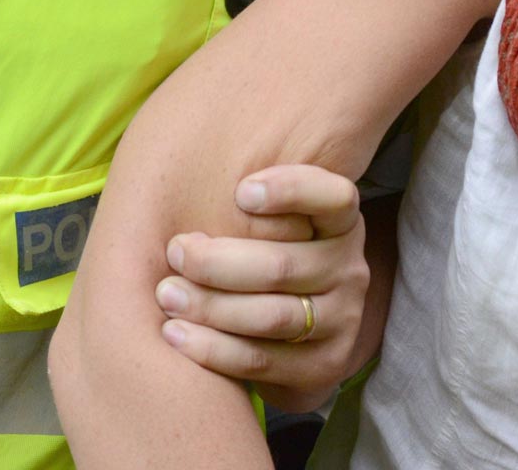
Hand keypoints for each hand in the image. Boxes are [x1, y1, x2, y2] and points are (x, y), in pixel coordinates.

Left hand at [155, 164, 367, 412]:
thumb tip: (181, 152)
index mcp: (341, 222)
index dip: (292, 191)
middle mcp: (350, 268)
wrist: (295, 338)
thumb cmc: (260, 258)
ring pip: (269, 316)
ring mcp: (342, 320)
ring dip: (210, 307)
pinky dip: (213, 349)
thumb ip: (244, 201)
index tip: (239, 192)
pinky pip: (262, 359)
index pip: (333, 198)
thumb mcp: (269, 224)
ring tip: (167, 295)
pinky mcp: (324, 365)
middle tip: (174, 252)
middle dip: (217, 261)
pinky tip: (175, 334)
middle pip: (283, 264)